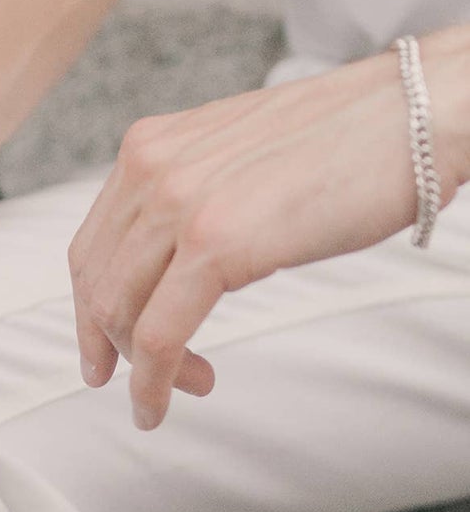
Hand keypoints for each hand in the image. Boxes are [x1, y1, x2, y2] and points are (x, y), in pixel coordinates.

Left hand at [69, 30, 469, 429]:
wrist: (420, 110)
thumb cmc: (347, 140)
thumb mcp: (236, 160)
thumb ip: (191, 197)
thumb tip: (173, 260)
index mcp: (148, 147)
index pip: (91, 246)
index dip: (91, 309)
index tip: (107, 351)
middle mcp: (149, 169)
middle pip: (97, 284)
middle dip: (112, 345)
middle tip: (142, 384)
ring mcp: (177, 203)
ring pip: (121, 313)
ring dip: (142, 367)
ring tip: (188, 386)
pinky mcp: (215, 243)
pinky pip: (159, 334)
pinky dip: (153, 380)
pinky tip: (165, 401)